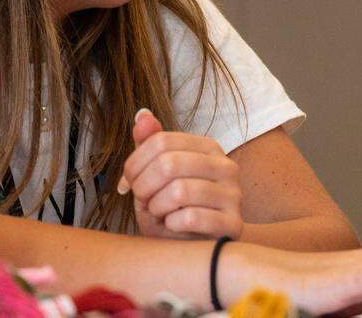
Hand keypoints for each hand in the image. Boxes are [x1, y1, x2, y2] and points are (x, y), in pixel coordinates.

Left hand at [119, 109, 242, 239]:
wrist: (199, 246)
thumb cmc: (174, 209)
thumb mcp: (157, 175)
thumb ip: (151, 144)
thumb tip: (141, 114)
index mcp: (208, 147)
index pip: (160, 141)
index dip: (134, 164)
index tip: (128, 184)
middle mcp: (225, 165)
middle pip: (168, 163)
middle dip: (144, 187)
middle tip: (143, 200)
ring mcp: (233, 195)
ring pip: (178, 191)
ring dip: (157, 207)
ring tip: (158, 213)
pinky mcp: (233, 223)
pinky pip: (190, 218)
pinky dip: (171, 225)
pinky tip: (172, 226)